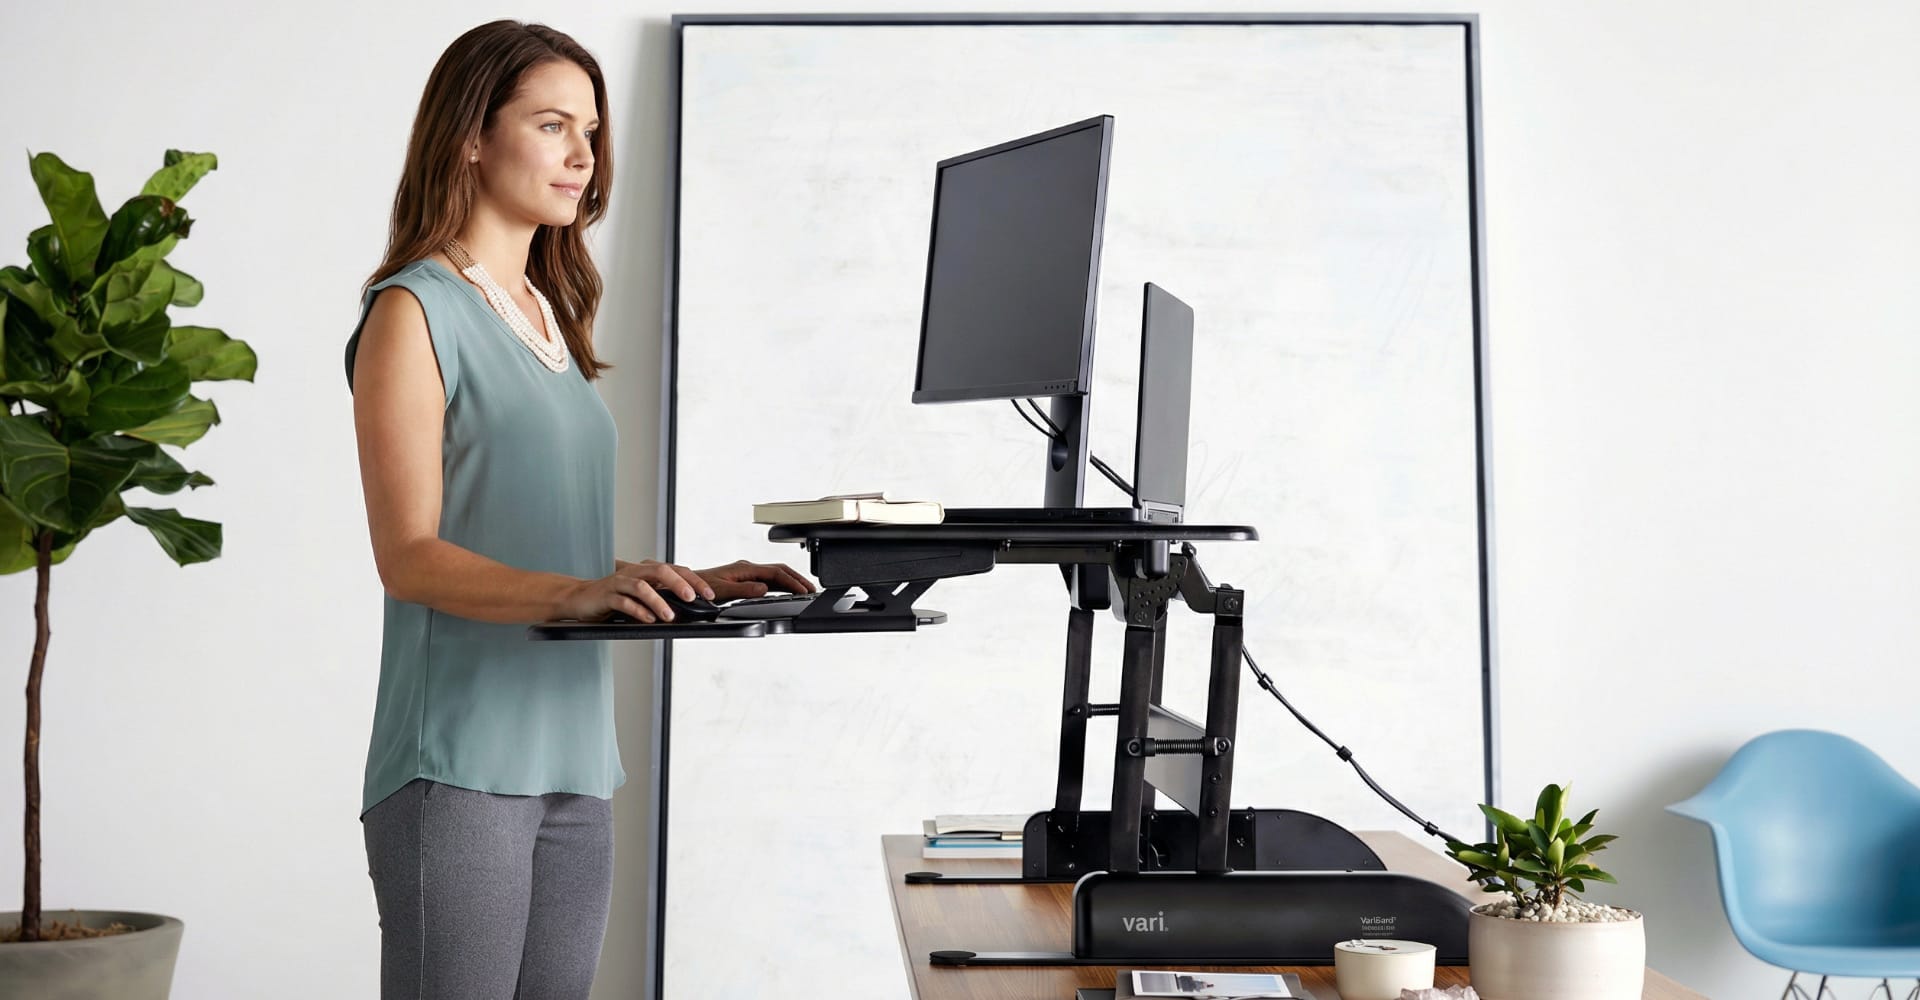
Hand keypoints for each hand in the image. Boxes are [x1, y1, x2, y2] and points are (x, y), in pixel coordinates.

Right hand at [564, 559, 714, 622]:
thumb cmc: (615, 598)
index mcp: (646, 570)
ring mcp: (619, 582)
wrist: (580, 598)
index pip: (675, 569)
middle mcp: (634, 572)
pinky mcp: (606, 595)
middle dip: (679, 584)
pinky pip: (623, 602)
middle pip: (660, 571)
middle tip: (692, 598)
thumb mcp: (642, 595)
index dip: (694, 580)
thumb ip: (662, 597)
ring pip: (641, 586)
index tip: (709, 595)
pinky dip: (638, 611)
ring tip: (669, 616)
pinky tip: (648, 620)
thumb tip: (689, 609)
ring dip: (658, 601)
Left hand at [691, 558, 814, 601]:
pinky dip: (782, 585)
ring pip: (775, 574)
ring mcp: (746, 573)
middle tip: (812, 589)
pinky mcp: (743, 579)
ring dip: (791, 581)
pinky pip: (768, 580)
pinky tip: (786, 592)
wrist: (686, 586)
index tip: (804, 591)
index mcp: (745, 569)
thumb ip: (744, 590)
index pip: (776, 573)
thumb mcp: (722, 591)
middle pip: (779, 570)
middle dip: (797, 579)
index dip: (792, 582)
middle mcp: (747, 568)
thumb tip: (765, 589)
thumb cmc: (700, 588)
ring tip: (804, 590)